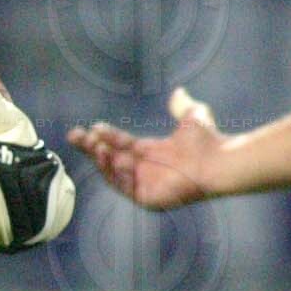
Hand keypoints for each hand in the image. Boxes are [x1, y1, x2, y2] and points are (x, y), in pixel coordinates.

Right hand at [67, 87, 219, 208]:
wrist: (218, 160)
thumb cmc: (208, 141)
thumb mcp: (191, 117)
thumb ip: (181, 106)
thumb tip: (179, 92)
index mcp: (154, 153)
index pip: (123, 145)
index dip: (108, 136)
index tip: (93, 127)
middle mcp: (147, 170)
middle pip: (112, 158)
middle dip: (91, 147)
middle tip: (73, 135)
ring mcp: (145, 185)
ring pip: (113, 172)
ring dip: (99, 158)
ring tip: (89, 143)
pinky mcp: (146, 198)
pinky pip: (121, 186)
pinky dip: (110, 172)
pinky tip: (102, 155)